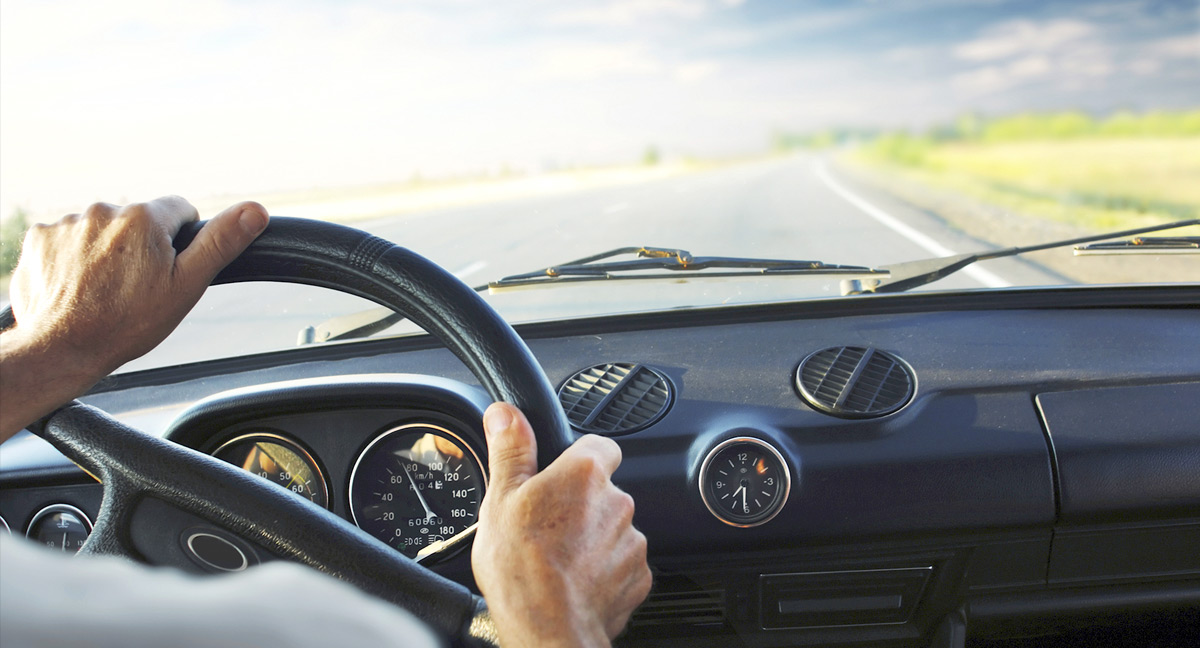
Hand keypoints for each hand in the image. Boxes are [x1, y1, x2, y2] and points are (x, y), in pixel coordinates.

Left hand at [0, 197, 268, 439]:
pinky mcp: (40, 238)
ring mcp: (67, 224)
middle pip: (137, 220)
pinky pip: (67, 239)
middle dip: (141, 245)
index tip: (169, 268)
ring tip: (104, 290)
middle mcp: (104, 210)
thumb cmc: (127, 323)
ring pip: (102, 230)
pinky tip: (78, 286)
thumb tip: (256, 210)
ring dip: (106, 251)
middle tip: (136, 286)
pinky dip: (73, 258)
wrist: (61, 349)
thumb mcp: (186, 286)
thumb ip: (220, 242)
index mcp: (144, 219)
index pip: (179, 209)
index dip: (180, 240)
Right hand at [472, 403, 650, 647]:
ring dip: (593, 539)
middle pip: (604, 491)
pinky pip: (622, 564)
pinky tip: (575, 581)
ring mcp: (632, 541)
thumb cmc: (521, 566)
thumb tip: (505, 413)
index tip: (561, 475)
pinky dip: (604, 571)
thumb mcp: (501, 499)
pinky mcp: (639, 576)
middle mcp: (618, 502)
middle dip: (581, 505)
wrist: (547, 627)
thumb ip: (510, 450)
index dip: (579, 458)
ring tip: (558, 559)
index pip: (600, 445)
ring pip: (613, 529)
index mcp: (585, 473)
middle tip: (547, 527)